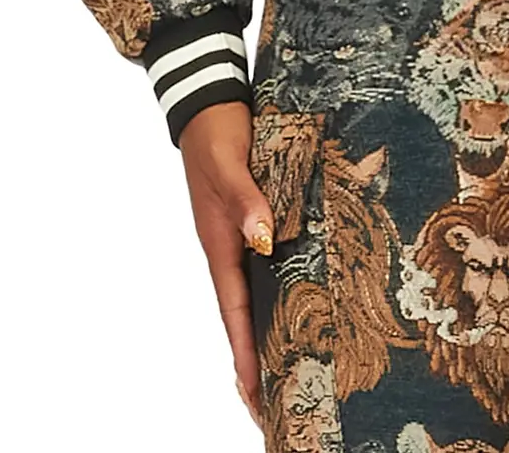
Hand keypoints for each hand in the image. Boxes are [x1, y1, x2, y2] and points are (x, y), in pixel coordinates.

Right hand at [179, 100, 275, 432]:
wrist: (211, 104)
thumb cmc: (218, 134)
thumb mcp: (230, 164)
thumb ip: (245, 199)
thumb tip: (262, 238)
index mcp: (219, 244)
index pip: (234, 312)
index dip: (244, 354)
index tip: (253, 397)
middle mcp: (229, 248)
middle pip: (244, 315)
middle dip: (257, 360)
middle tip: (278, 404)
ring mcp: (241, 236)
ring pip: (257, 293)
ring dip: (268, 330)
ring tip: (291, 369)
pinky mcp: (254, 219)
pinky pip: (267, 266)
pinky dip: (277, 291)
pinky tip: (297, 303)